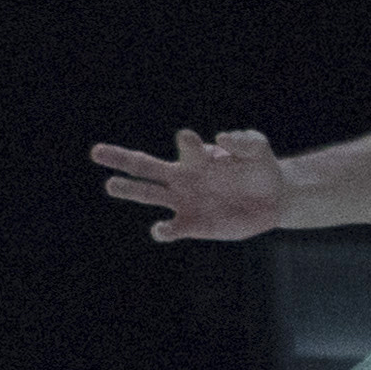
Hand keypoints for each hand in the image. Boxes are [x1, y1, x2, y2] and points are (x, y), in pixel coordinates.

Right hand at [92, 127, 287, 242]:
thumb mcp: (259, 151)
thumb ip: (246, 142)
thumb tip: (222, 138)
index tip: (190, 138)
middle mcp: (183, 178)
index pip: (187, 147)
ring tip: (111, 184)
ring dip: (130, 190)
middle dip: (121, 159)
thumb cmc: (260, 169)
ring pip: (148, 195)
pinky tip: (161, 228)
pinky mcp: (192, 225)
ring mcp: (184, 202)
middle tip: (96, 151)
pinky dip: (163, 231)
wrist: (273, 200)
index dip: (188, 143)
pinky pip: (171, 229)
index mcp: (198, 158)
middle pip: (145, 167)